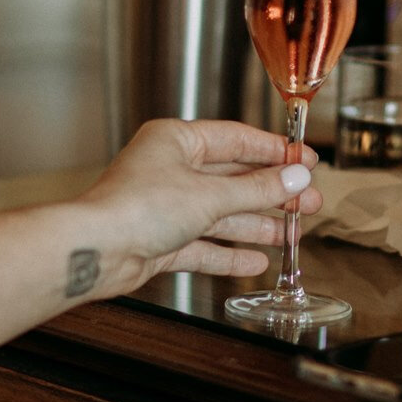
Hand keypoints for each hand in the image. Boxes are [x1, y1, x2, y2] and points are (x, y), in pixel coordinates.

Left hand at [73, 119, 320, 296]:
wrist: (94, 251)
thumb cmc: (135, 208)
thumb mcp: (209, 195)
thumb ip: (257, 189)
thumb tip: (294, 178)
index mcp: (176, 141)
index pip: (236, 140)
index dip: (274, 151)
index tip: (304, 160)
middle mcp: (170, 170)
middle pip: (232, 179)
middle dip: (271, 193)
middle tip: (306, 202)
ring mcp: (165, 207)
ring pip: (221, 214)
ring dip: (256, 224)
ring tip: (291, 233)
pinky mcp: (161, 240)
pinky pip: (204, 245)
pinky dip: (229, 254)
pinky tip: (256, 262)